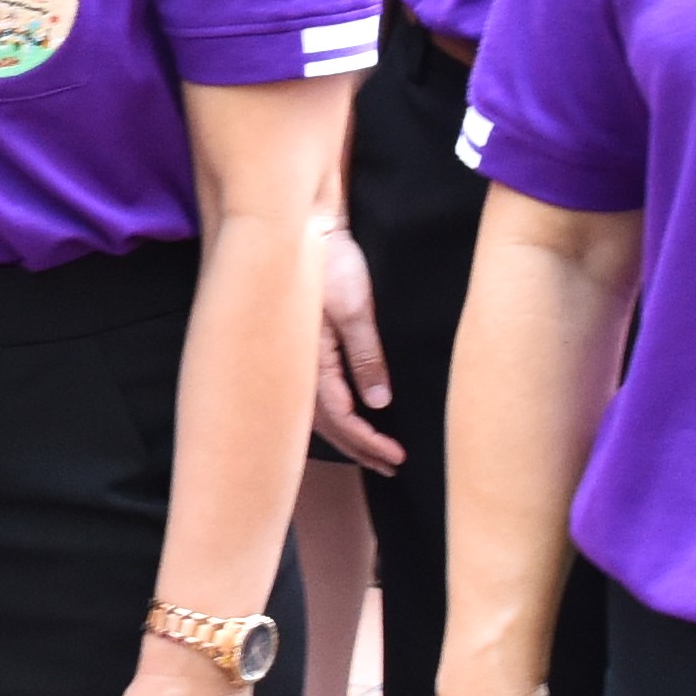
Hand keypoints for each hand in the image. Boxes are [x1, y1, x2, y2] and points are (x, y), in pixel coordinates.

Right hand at [308, 218, 405, 471]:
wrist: (304, 229)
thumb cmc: (328, 263)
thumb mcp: (354, 308)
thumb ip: (366, 356)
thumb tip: (379, 402)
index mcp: (311, 362)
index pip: (341, 417)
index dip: (368, 441)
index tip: (395, 456)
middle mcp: (300, 367)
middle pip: (329, 425)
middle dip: (360, 449)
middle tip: (391, 466)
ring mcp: (300, 359)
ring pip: (321, 414)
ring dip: (349, 437)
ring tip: (375, 455)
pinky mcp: (305, 348)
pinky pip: (318, 395)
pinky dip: (337, 415)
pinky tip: (353, 419)